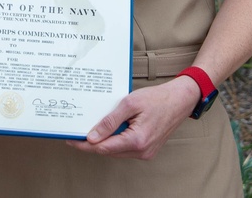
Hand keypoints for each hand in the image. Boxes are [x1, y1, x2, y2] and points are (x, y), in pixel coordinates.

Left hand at [66, 77, 197, 159]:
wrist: (180, 100)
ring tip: (89, 130)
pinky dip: (114, 141)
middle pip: (108, 151)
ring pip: (116, 151)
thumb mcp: (129, 104)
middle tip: (76, 133)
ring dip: (103, 142)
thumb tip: (92, 137)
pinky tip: (107, 130)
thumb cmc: (157, 98)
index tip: (71, 140)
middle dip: (91, 144)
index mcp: (137, 140)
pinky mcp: (147, 149)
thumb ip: (110, 121)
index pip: (103, 148)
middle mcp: (142, 151)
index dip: (84, 145)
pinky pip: (125, 148)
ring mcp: (146, 152)